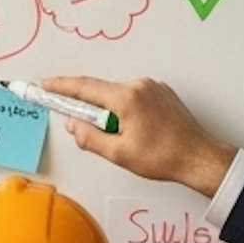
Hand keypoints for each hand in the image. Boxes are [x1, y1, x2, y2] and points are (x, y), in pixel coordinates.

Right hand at [41, 76, 235, 196]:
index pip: (85, 88)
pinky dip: (123, 111)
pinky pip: (132, 97)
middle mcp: (139, 85)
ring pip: (117, 96)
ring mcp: (152, 87)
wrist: (199, 157)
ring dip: (109, 113)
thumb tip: (73, 125)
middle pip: (101, 92)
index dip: (61, 86)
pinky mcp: (161, 93)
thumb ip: (90, 137)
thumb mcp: (118, 154)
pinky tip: (132, 132)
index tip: (44, 85)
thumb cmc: (161, 157)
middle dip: (88, 109)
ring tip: (120, 140)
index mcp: (127, 98)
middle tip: (84, 130)